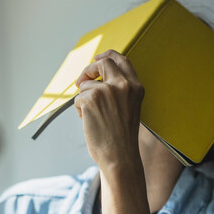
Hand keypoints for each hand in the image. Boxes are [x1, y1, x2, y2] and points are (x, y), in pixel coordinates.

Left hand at [74, 50, 144, 169]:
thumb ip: (119, 90)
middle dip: (88, 70)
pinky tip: (91, 123)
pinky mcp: (91, 99)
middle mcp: (123, 85)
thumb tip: (97, 77)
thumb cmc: (122, 137)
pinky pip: (78, 99)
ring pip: (85, 85)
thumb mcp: (129, 107)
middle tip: (81, 80)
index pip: (122, 60)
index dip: (108, 56)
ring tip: (95, 118)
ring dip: (84, 100)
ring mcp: (106, 91)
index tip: (98, 58)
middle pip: (102, 63)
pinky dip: (80, 111)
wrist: (119, 157)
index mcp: (136, 87)